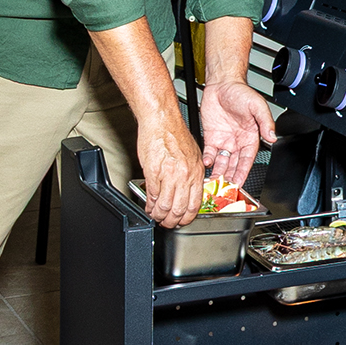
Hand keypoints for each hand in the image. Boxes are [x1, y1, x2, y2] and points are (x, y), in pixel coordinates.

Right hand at [137, 107, 204, 228]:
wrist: (161, 120)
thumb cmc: (174, 134)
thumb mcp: (194, 155)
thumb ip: (193, 174)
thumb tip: (190, 189)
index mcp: (197, 172)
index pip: (195, 204)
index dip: (187, 218)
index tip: (182, 221)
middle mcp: (185, 175)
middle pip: (180, 209)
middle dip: (173, 221)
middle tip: (167, 224)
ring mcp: (169, 175)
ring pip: (166, 205)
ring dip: (159, 215)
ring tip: (156, 217)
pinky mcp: (153, 172)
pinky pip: (153, 195)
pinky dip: (150, 204)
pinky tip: (149, 206)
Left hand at [199, 79, 276, 185]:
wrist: (223, 83)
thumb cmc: (241, 93)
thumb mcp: (257, 106)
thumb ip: (266, 122)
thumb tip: (273, 137)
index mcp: (250, 138)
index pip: (247, 161)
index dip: (243, 173)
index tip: (238, 184)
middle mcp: (237, 142)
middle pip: (234, 165)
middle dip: (230, 177)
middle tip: (224, 188)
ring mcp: (224, 141)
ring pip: (222, 162)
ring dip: (218, 173)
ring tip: (214, 182)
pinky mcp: (211, 137)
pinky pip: (209, 152)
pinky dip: (207, 159)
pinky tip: (206, 164)